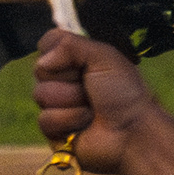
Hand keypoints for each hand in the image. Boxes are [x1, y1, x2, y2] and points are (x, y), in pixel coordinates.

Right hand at [31, 30, 161, 174]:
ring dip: (72, 100)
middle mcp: (63, 80)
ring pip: (40, 95)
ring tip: (92, 109)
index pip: (47, 43)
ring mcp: (57, 105)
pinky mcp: (54, 130)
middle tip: (91, 88)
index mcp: (76, 59)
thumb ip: (71, 45)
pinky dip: (69, 120)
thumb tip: (43, 61)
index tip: (81, 62)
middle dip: (69, 79)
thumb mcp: (105, 57)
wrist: (133, 131)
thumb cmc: (125, 93)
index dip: (58, 51)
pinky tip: (85, 124)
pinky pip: (45, 119)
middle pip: (40, 70)